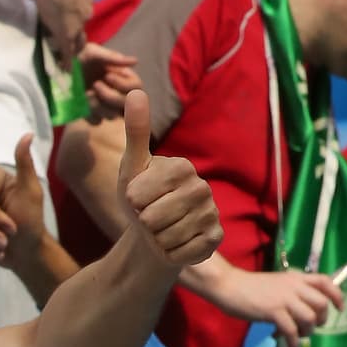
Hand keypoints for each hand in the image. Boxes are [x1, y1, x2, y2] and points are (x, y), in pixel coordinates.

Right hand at [35, 0, 94, 62]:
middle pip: (83, 28)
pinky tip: (68, 70)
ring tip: (71, 58)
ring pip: (78, 41)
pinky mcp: (67, 38)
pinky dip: (69, 62)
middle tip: (72, 40)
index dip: (78, 16)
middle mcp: (87, 13)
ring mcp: (77, 27)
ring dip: (75, 49)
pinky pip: (68, 52)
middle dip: (79, 35)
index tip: (72, 18)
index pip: (86, 10)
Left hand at [80, 43, 140, 119]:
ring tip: (86, 93)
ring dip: (99, 106)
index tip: (107, 75)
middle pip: (126, 104)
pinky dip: (90, 114)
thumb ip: (113, 58)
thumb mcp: (94, 53)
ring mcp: (104, 105)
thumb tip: (136, 61)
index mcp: (121, 76)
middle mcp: (116, 92)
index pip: (135, 87)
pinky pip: (97, 122)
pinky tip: (82, 102)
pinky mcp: (91, 114)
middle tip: (95, 84)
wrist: (59, 68)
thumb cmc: (78, 56)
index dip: (123, 85)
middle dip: (110, 96)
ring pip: (112, 115)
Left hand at [119, 90, 221, 268]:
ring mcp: (211, 214)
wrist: (153, 237)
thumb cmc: (141, 200)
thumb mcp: (131, 169)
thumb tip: (135, 91)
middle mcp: (202, 188)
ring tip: (161, 230)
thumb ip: (135, 134)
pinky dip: (170, 254)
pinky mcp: (214, 239)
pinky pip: (181, 254)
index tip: (138, 199)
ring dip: (156, 240)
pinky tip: (174, 244)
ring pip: (166, 238)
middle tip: (150, 217)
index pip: (141, 194)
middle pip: (153, 218)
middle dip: (143, 224)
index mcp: (181, 167)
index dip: (133, 202)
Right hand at [213, 263, 344, 346]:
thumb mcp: (277, 284)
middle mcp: (295, 286)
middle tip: (313, 327)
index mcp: (297, 278)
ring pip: (309, 318)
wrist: (230, 286)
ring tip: (298, 337)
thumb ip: (291, 293)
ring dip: (307, 331)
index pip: (325, 281)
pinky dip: (293, 342)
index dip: (337, 296)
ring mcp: (285, 299)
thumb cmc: (250, 287)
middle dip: (322, 319)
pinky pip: (291, 330)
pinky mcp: (273, 311)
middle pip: (321, 303)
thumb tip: (300, 311)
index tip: (339, 309)